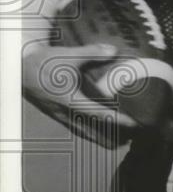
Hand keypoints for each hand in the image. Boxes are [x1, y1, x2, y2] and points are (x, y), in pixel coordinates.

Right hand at [22, 42, 137, 144]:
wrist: (19, 67)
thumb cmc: (42, 62)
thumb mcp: (67, 55)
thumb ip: (92, 53)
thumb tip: (114, 50)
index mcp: (69, 100)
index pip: (99, 114)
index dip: (118, 120)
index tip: (134, 123)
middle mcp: (64, 112)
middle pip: (92, 130)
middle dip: (111, 136)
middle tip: (130, 139)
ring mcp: (59, 115)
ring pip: (82, 131)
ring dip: (99, 136)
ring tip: (116, 141)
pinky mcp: (55, 113)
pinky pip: (74, 126)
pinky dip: (88, 131)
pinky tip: (96, 131)